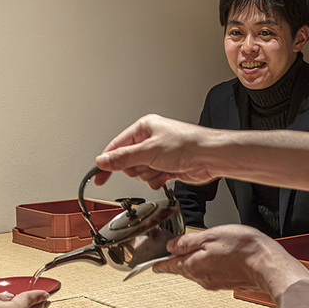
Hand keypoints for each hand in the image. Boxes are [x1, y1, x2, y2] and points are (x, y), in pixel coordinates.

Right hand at [95, 114, 219, 189]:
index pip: (117, 146)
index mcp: (144, 128)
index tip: (98, 175)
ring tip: (162, 167)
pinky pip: (151, 179)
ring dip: (149, 174)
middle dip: (137, 168)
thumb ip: (123, 158)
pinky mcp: (167, 167)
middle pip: (128, 162)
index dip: (107, 161)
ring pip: (140, 173)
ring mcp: (159, 155)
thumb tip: (103, 161)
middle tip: (148, 164)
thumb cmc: (187, 144)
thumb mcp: (149, 151)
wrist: (210, 157)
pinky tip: (167, 174)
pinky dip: (157, 179)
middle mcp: (150, 140)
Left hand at [154, 225, 308, 294]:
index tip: (152, 264)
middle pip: (182, 268)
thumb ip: (187, 242)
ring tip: (201, 248)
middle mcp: (201, 278)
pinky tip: (218, 256)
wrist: (267, 264)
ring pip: (197, 270)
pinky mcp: (227, 283)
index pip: (168, 266)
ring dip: (196, 260)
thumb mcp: (209, 236)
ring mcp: (214, 283)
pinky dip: (210, 264)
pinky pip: (211, 273)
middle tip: (176, 249)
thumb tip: (172, 246)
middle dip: (178, 258)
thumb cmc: (242, 248)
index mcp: (192, 266)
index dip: (158, 263)